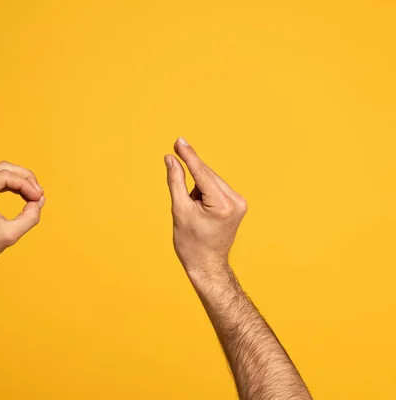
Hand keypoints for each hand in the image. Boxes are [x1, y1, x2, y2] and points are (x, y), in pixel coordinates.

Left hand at [0, 161, 44, 269]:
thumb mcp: (10, 235)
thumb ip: (30, 217)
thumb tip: (40, 200)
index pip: (4, 176)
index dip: (26, 184)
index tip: (39, 197)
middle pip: (3, 168)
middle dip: (25, 178)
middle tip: (39, 193)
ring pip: (0, 170)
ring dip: (19, 180)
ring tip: (33, 195)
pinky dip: (11, 183)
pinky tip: (22, 194)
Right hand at [165, 137, 246, 276]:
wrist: (207, 266)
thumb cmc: (191, 243)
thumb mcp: (179, 210)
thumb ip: (176, 181)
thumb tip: (171, 159)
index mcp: (222, 204)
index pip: (202, 173)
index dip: (188, 156)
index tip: (179, 141)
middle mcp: (236, 201)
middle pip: (207, 176)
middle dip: (191, 180)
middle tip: (183, 200)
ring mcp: (240, 203)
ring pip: (211, 181)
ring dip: (197, 188)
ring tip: (193, 213)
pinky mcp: (238, 205)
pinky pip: (216, 188)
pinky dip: (204, 192)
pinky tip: (200, 210)